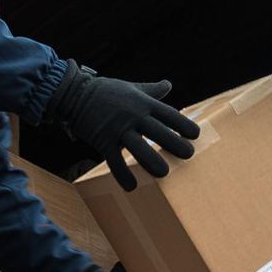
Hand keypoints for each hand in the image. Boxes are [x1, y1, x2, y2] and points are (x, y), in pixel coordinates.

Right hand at [46, 66, 199, 189]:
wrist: (75, 94)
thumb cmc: (107, 91)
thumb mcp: (132, 88)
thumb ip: (152, 90)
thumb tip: (168, 84)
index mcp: (143, 103)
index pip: (168, 114)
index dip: (183, 124)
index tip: (195, 135)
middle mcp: (133, 116)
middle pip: (158, 131)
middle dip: (174, 143)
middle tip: (188, 154)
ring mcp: (118, 129)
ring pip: (138, 147)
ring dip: (151, 161)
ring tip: (164, 173)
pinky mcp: (103, 140)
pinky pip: (114, 161)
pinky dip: (122, 175)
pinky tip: (132, 187)